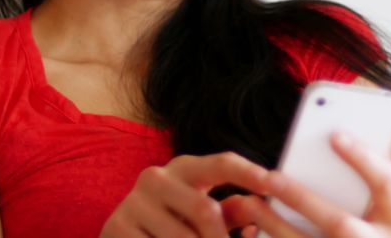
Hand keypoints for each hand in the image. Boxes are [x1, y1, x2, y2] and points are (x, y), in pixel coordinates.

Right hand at [100, 151, 271, 237]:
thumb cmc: (173, 226)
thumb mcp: (201, 215)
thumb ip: (231, 212)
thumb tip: (260, 212)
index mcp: (184, 168)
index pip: (222, 163)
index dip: (249, 173)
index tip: (273, 185)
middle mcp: (156, 177)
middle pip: (205, 209)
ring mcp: (134, 202)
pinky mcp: (116, 227)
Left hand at [231, 133, 390, 237]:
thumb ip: (384, 173)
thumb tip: (343, 139)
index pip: (386, 185)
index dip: (362, 159)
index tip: (335, 135)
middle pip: (339, 224)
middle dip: (302, 199)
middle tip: (270, 176)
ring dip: (277, 226)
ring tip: (251, 204)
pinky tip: (254, 232)